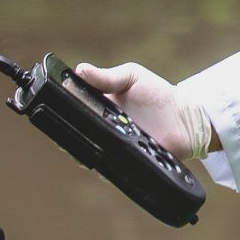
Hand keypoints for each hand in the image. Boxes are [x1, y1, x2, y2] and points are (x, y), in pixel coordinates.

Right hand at [74, 61, 216, 160]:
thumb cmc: (158, 95)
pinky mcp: (124, 163)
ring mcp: (113, 147)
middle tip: (62, 129)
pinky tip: (99, 158)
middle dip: (66, 133)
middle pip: (76, 135)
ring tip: (76, 144)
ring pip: (87, 154)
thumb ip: (107, 77)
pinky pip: (108, 169)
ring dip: (80, 150)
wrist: (184, 118)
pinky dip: (102, 165)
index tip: (54, 108)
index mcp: (100, 108)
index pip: (74, 111)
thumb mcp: (132, 77)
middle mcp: (103, 129)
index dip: (62, 111)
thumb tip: (80, 69)